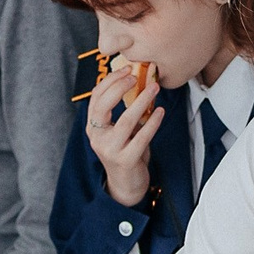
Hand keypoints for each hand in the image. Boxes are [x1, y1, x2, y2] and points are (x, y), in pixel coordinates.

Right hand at [84, 63, 161, 208]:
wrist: (126, 184)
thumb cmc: (125, 152)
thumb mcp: (119, 130)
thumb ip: (123, 111)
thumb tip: (140, 82)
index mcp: (93, 127)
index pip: (96, 97)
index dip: (110, 80)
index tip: (126, 69)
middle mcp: (97, 137)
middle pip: (103, 106)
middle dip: (120, 87)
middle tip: (136, 76)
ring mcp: (110, 150)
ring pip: (125, 121)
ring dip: (141, 101)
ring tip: (154, 88)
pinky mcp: (126, 160)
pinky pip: (141, 137)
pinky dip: (152, 123)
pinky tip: (160, 112)